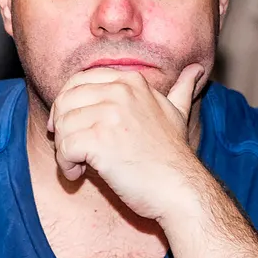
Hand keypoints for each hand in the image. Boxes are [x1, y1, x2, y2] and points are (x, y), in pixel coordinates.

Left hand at [47, 64, 205, 221]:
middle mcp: (119, 91)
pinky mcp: (99, 139)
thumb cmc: (173, 156)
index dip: (66, 105)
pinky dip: (66, 165)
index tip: (70, 127)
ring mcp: (109, 114)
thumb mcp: (177, 113)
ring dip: (63, 150)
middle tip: (71, 149)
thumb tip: (196, 70)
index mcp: (130, 81)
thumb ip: (181, 90)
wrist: (179, 188)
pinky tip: (79, 174)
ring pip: (61, 126)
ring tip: (80, 165)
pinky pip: (64, 148)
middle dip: (61, 128)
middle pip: (65, 102)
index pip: (78, 81)